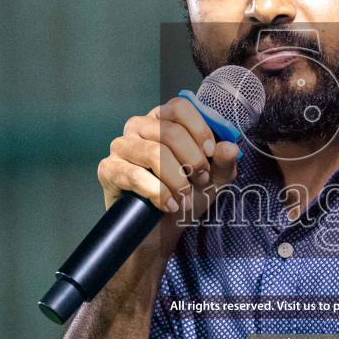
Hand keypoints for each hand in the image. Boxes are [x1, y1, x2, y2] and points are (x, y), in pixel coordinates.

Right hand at [99, 96, 241, 221]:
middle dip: (192, 160)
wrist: (159, 230)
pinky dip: (158, 193)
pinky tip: (169, 205)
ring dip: (176, 180)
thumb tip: (230, 147)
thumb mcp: (212, 180)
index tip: (210, 154)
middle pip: (170, 132)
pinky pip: (134, 175)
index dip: (199, 129)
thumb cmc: (184, 196)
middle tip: (201, 180)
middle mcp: (139, 126)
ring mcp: (121, 146)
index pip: (180, 108)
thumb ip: (223, 162)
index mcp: (163, 120)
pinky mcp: (108, 169)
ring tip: (185, 198)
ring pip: (154, 153)